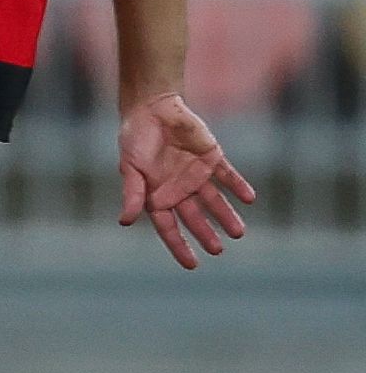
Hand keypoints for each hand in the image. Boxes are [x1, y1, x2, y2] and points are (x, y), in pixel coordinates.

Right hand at [118, 92, 256, 269]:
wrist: (152, 107)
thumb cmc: (135, 138)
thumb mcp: (130, 167)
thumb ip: (131, 193)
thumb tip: (125, 222)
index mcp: (158, 194)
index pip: (169, 226)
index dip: (179, 245)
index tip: (193, 264)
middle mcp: (179, 189)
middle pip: (195, 217)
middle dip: (206, 234)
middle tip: (218, 250)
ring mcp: (197, 175)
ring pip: (215, 201)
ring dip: (226, 216)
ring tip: (238, 232)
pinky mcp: (212, 158)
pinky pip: (228, 176)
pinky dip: (238, 186)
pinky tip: (248, 198)